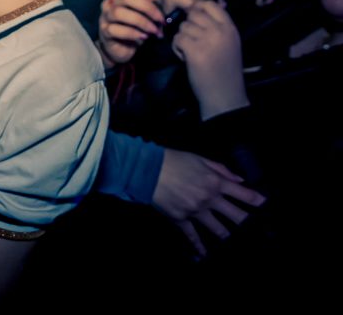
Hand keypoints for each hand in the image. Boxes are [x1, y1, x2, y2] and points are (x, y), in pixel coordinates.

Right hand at [97, 0, 163, 65]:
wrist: (122, 48)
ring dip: (142, 22)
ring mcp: (105, 17)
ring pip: (119, 13)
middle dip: (147, 8)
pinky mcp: (105, 32)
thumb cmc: (133, 25)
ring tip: (154, 31)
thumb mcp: (140, 8)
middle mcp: (109, 2)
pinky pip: (116, 29)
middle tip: (160, 19)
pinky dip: (133, 33)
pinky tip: (144, 37)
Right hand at [151, 148, 265, 256]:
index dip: (258, 201)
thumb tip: (239, 181)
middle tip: (255, 229)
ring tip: (234, 240)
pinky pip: (193, 236)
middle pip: (237, 217)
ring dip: (228, 235)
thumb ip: (221, 169)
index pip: (244, 195)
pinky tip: (204, 254)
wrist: (147, 169)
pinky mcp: (181, 220)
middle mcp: (210, 199)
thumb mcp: (199, 158)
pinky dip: (199, 246)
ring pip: (219, 230)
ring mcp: (196, 212)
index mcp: (215, 182)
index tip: (265, 206)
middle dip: (248, 223)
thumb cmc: (174, 160)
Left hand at [172, 0, 247, 119]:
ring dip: (182, 38)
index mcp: (230, 28)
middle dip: (188, 25)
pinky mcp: (195, 51)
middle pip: (193, 13)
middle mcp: (220, 31)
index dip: (198, 9)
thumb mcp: (229, 43)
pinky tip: (185, 57)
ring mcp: (207, 40)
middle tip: (192, 40)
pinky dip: (177, 48)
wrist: (224, 94)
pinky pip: (177, 38)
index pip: (209, 4)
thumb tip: (195, 10)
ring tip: (190, 51)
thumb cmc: (224, 69)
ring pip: (183, 26)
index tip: (196, 22)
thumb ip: (217, 27)